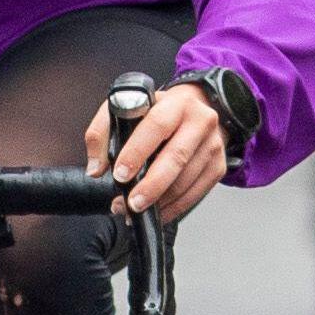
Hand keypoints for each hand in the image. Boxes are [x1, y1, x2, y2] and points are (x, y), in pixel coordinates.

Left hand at [94, 78, 228, 223]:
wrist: (197, 108)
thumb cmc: (158, 110)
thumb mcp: (126, 108)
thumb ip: (102, 132)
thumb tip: (96, 168)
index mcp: (176, 103)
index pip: (156, 126)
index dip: (137, 152)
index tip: (120, 174)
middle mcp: (200, 122)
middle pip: (176, 158)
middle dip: (151, 186)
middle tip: (131, 203)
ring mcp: (213, 145)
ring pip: (186, 181)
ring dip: (159, 201)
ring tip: (134, 209)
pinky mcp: (218, 166)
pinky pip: (195, 194)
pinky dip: (174, 208)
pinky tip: (157, 211)